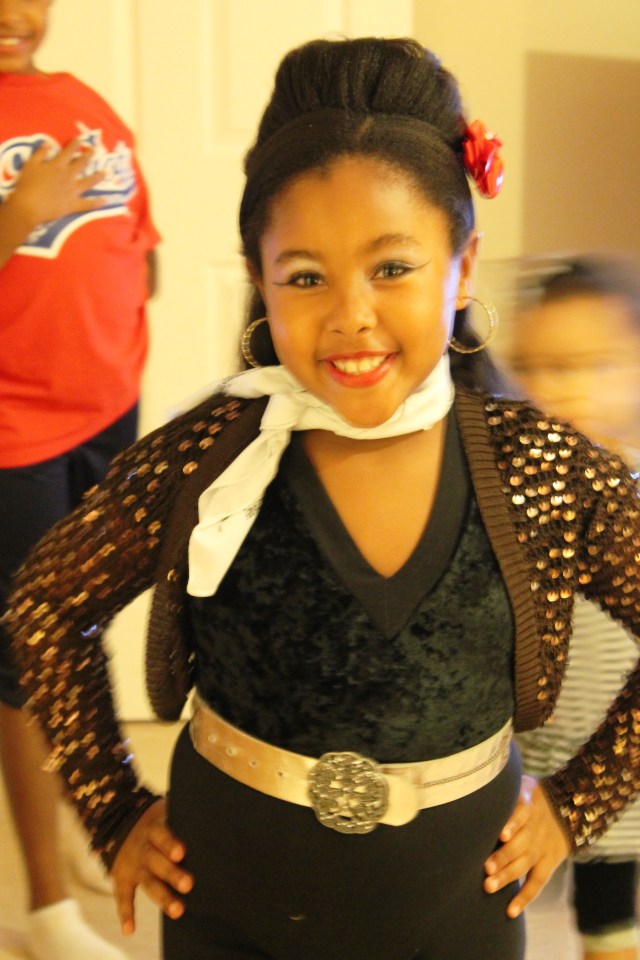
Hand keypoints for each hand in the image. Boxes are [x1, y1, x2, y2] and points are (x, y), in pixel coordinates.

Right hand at [9, 138, 105, 226]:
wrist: (29, 206)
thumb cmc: (27, 184)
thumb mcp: (30, 165)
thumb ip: (40, 153)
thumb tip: (48, 143)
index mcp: (57, 166)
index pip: (68, 152)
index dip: (75, 145)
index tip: (80, 139)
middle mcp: (68, 176)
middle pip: (81, 164)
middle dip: (88, 156)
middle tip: (95, 151)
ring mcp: (73, 191)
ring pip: (88, 182)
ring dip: (97, 177)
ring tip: (105, 173)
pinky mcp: (73, 205)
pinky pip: (88, 204)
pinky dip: (97, 202)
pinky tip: (106, 200)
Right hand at [111, 799, 193, 934]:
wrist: (121, 822)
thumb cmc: (160, 819)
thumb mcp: (167, 810)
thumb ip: (186, 816)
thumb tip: (219, 817)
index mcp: (154, 828)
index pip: (162, 835)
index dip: (170, 843)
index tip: (182, 853)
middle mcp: (144, 848)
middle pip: (157, 861)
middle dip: (172, 874)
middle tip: (189, 884)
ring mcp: (134, 865)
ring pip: (148, 882)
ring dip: (162, 897)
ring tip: (178, 911)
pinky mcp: (123, 879)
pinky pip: (123, 897)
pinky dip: (126, 914)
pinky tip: (130, 930)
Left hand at [484, 775, 569, 917]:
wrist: (570, 806)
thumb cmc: (531, 794)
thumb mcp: (522, 783)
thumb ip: (503, 786)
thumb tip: (473, 778)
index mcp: (529, 804)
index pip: (522, 814)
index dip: (512, 824)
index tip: (501, 834)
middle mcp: (535, 827)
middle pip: (520, 843)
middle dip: (503, 857)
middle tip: (485, 869)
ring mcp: (542, 847)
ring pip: (525, 863)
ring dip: (508, 876)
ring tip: (489, 886)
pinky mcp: (548, 862)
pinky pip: (537, 882)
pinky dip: (525, 897)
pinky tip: (510, 911)